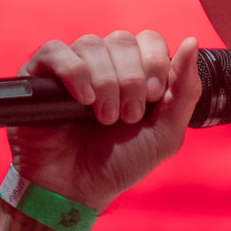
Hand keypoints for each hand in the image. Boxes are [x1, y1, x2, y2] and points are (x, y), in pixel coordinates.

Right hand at [6, 30, 205, 211]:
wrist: (77, 191)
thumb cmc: (118, 166)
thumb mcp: (164, 135)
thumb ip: (184, 92)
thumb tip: (191, 42)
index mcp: (134, 74)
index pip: (148, 39)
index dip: (154, 62)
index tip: (154, 97)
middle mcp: (103, 66)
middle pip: (123, 40)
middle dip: (132, 81)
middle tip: (128, 117)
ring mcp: (71, 68)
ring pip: (92, 44)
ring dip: (106, 84)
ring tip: (104, 118)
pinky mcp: (39, 75)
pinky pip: (56, 51)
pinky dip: (74, 73)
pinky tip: (84, 100)